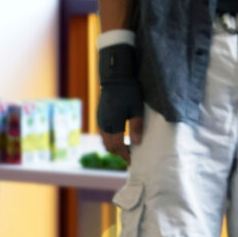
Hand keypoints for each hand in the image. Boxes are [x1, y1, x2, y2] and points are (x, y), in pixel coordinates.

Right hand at [97, 43, 143, 163]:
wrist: (115, 76)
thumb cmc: (128, 91)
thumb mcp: (136, 108)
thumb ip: (136, 126)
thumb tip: (137, 143)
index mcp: (112, 124)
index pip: (117, 147)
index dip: (125, 155)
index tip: (134, 160)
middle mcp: (104, 124)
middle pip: (109, 146)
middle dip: (119, 153)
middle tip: (131, 156)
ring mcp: (100, 120)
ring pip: (105, 140)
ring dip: (115, 146)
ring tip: (127, 147)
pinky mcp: (100, 115)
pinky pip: (104, 132)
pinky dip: (111, 138)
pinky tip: (120, 136)